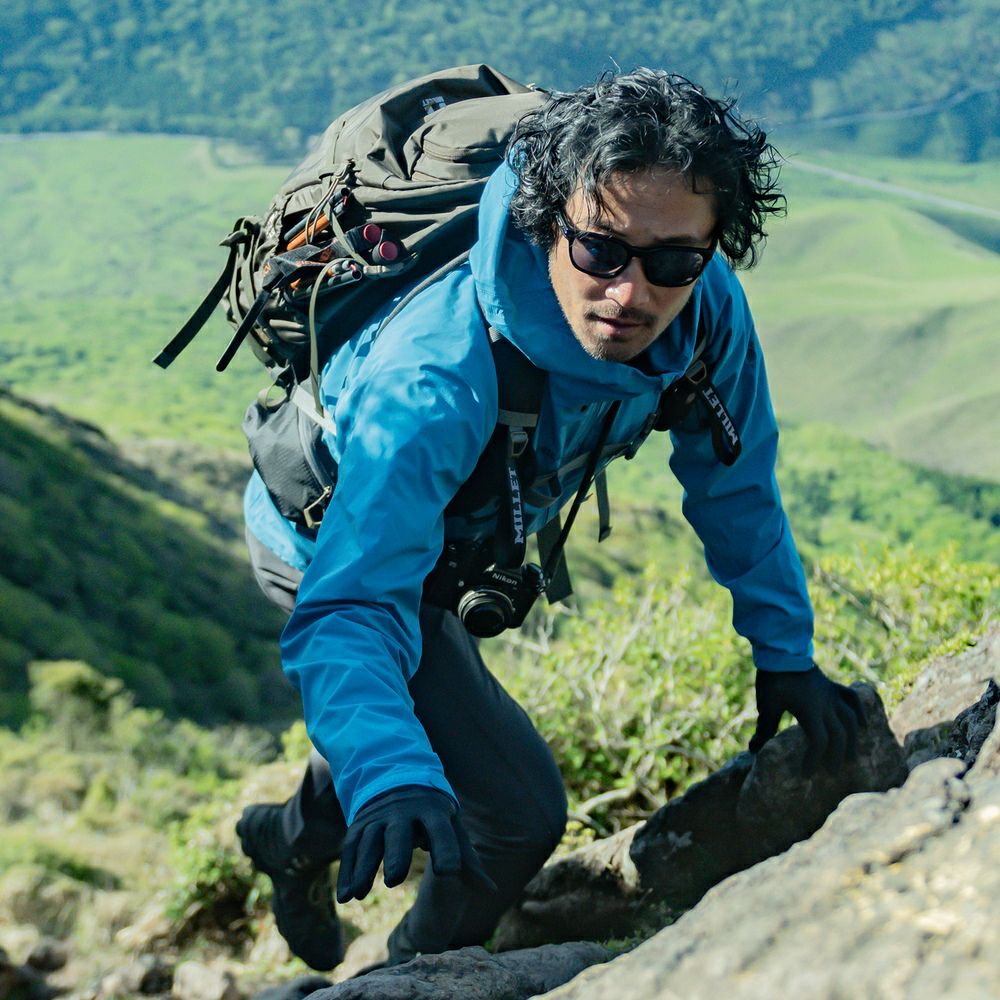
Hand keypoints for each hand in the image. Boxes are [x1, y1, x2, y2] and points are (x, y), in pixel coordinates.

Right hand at [335, 785, 495, 902]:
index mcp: (433, 811)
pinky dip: (347, 872)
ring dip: (364, 867)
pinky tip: (346, 898)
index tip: (448, 872)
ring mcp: (379, 817)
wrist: (400, 778)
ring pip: (369, 841)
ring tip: (360, 895)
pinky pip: (351, 847)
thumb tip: (490, 890)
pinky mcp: (360, 823)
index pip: (441, 830)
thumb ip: (468, 859)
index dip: (446, 848)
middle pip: (398, 833)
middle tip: (395, 880)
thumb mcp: (453, 827)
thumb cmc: (434, 813)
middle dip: (396, 854)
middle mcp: (403, 812)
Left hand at [749, 665, 864, 774]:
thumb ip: (764, 728)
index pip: (819, 742)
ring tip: (850, 756)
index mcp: (811, 711)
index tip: (807, 774)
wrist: (782, 651)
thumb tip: (753, 749)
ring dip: (852, 740)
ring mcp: (832, 694)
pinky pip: (852, 699)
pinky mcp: (832, 686)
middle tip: (831, 772)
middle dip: (837, 756)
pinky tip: (864, 724)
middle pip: (839, 735)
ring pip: (851, 720)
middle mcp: (827, 705)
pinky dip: (860, 711)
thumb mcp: (767, 704)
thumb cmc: (773, 678)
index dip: (814, 760)